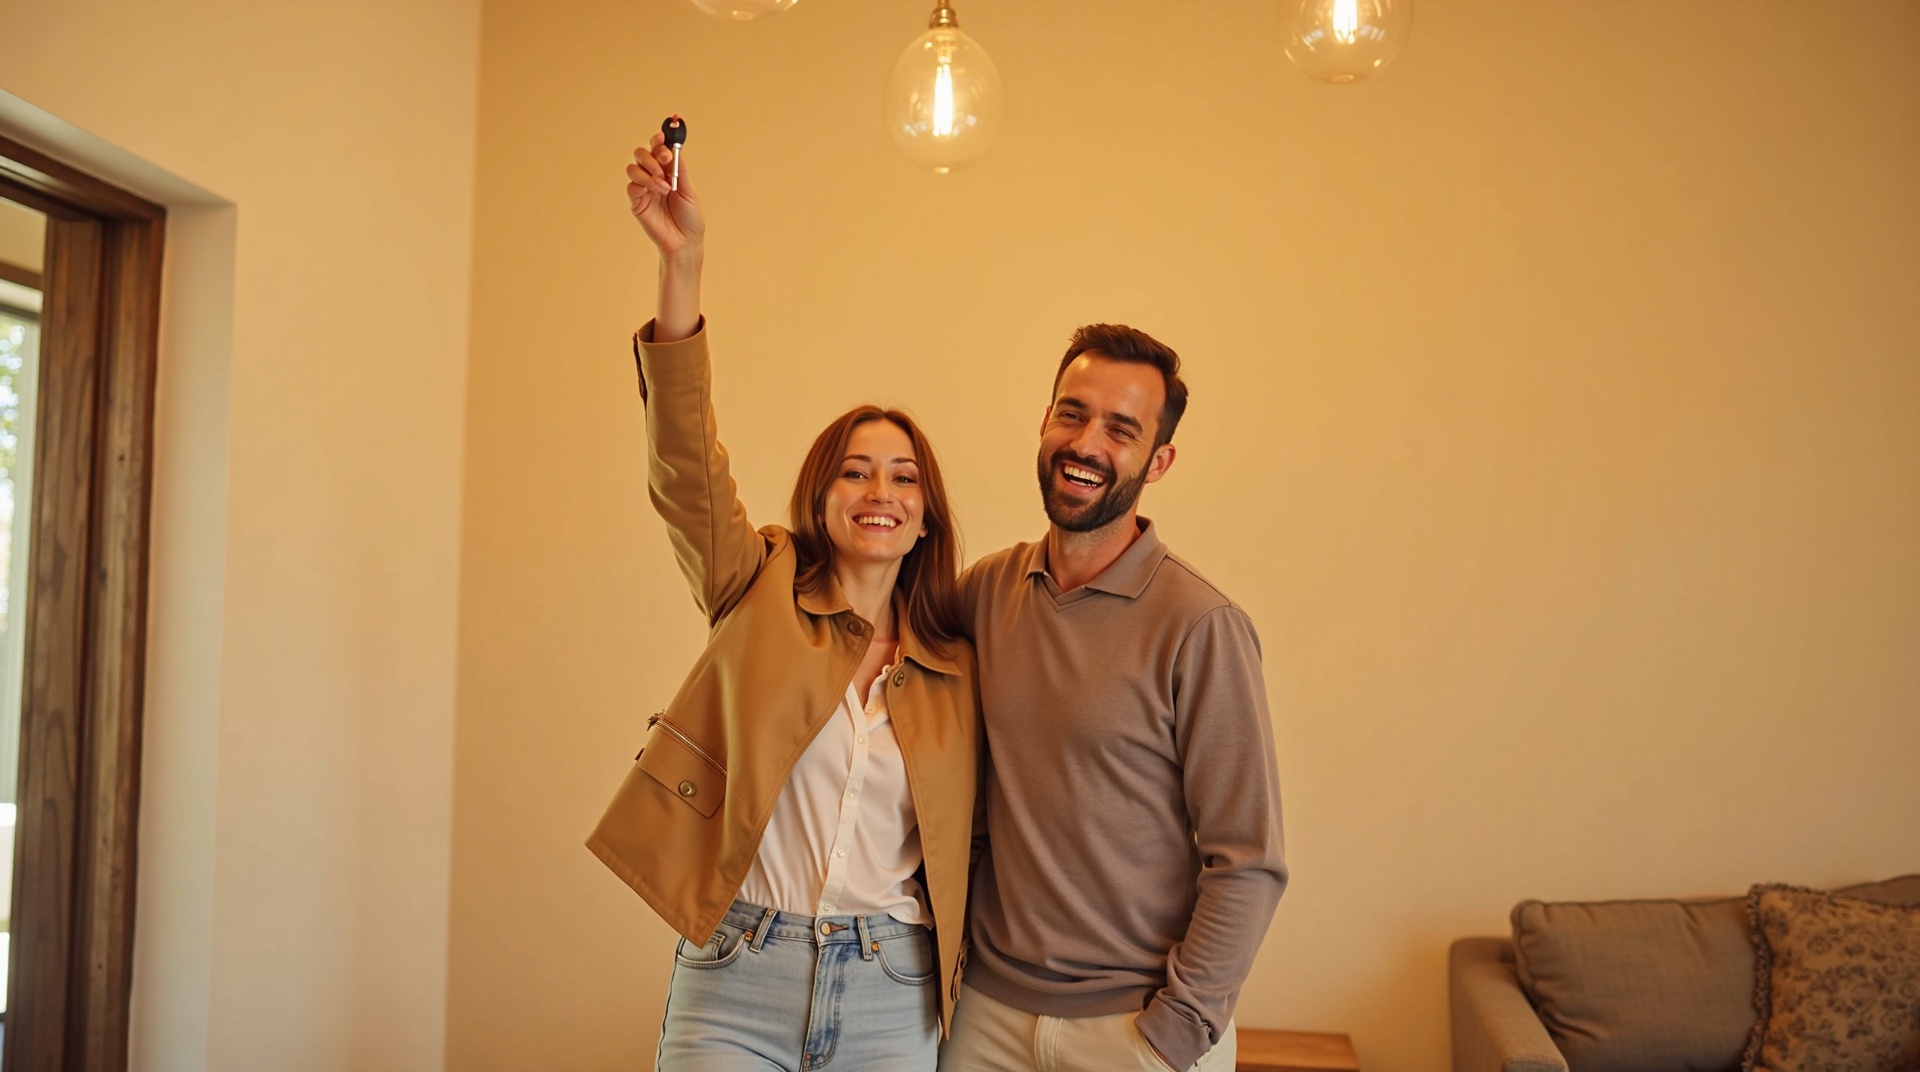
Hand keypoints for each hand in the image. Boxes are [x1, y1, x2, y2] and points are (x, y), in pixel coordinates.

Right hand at [626, 131, 704, 257]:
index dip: (658, 141)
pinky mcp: (636, 202)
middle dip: (653, 154)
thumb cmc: (690, 218)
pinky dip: (644, 184)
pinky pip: (632, 185)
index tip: (662, 137)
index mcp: (668, 172)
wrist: (685, 241)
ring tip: (664, 186)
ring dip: (649, 171)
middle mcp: (653, 177)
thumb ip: (680, 169)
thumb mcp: (690, 190)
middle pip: (641, 154)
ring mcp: (643, 189)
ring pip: (633, 167)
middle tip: (666, 162)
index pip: (658, 150)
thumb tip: (674, 148)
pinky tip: (658, 192)